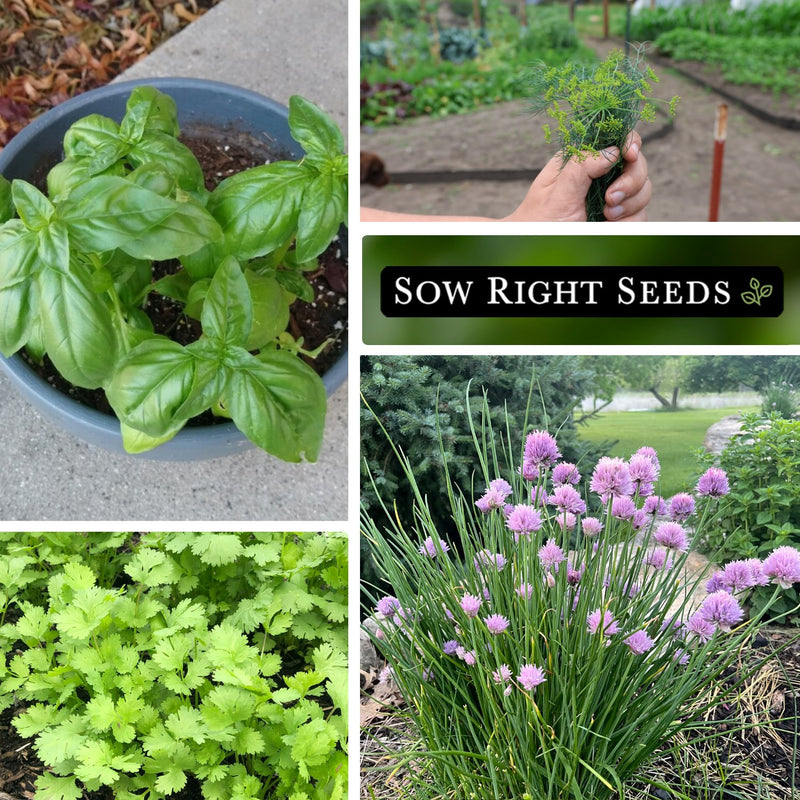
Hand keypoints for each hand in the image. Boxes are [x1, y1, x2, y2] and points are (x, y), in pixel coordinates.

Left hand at [504, 131, 650, 221]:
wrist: (539, 245)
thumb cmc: (541, 220)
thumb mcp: (557, 192)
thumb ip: (581, 167)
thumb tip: (612, 151)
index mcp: (583, 160)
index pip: (616, 140)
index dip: (630, 143)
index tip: (629, 154)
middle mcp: (600, 175)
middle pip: (637, 165)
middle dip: (630, 181)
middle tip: (610, 199)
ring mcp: (612, 196)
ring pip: (643, 191)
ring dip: (630, 204)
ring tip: (606, 215)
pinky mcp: (619, 217)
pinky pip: (639, 214)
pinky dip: (630, 221)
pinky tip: (609, 224)